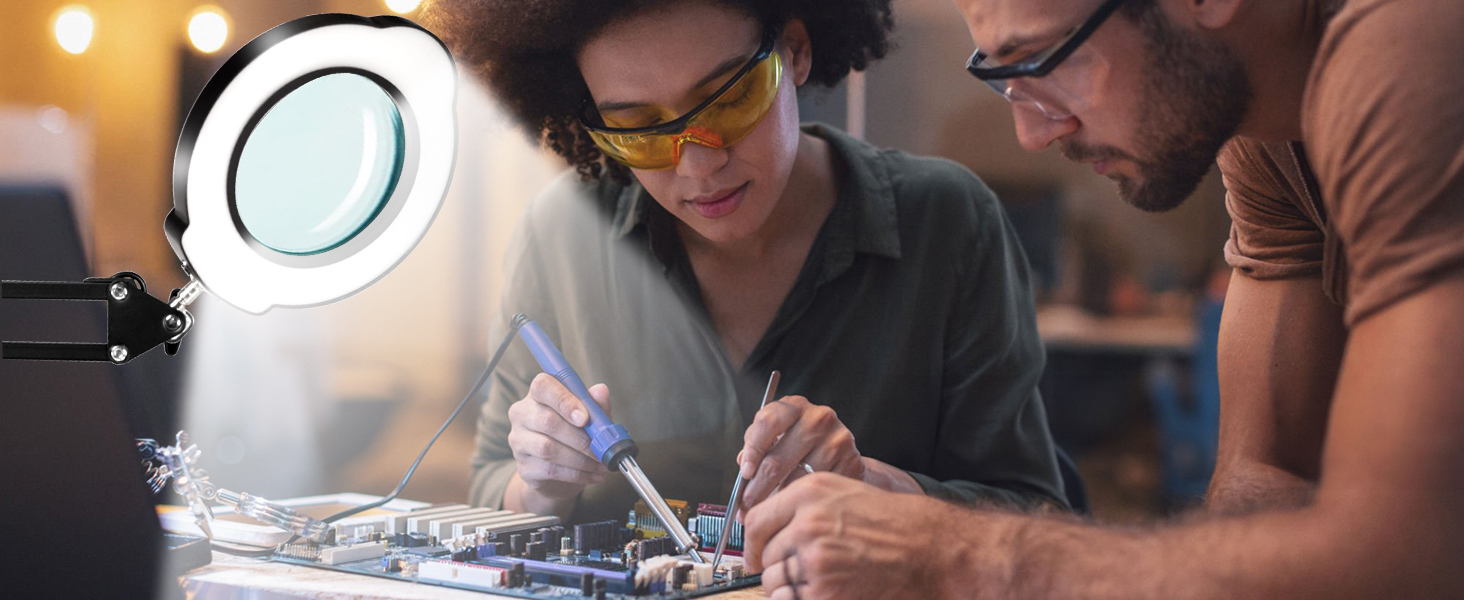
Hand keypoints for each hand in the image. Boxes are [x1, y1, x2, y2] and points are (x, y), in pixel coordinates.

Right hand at [506, 373, 610, 504]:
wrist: (560, 473)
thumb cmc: (575, 434)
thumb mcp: (590, 417)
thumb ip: (595, 404)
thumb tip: (601, 390)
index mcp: (538, 395)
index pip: (543, 387)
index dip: (564, 401)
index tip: (585, 418)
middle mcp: (522, 414)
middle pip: (547, 421)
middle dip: (580, 437)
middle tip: (601, 448)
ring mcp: (519, 441)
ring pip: (548, 448)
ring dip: (580, 458)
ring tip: (601, 463)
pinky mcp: (523, 467)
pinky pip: (550, 470)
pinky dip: (577, 473)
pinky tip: (593, 474)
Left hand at [737, 396, 865, 510]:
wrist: (840, 452)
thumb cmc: (799, 445)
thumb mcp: (776, 437)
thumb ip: (757, 446)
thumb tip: (745, 466)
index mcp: (794, 407)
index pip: (767, 423)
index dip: (753, 451)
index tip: (745, 473)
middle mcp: (818, 418)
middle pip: (777, 460)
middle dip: (756, 490)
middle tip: (746, 509)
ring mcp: (838, 439)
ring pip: (797, 481)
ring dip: (777, 503)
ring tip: (767, 515)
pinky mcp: (853, 462)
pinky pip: (820, 492)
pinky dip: (804, 506)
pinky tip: (796, 511)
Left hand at [744, 473, 991, 599]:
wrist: (929, 547)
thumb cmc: (893, 522)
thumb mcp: (843, 494)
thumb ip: (803, 507)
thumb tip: (767, 527)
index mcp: (808, 493)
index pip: (755, 520)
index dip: (751, 543)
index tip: (755, 554)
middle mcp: (806, 523)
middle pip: (764, 554)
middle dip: (774, 567)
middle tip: (796, 572)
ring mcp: (814, 559)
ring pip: (774, 581)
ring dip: (787, 587)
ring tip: (814, 582)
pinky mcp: (824, 591)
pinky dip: (799, 599)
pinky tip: (822, 592)